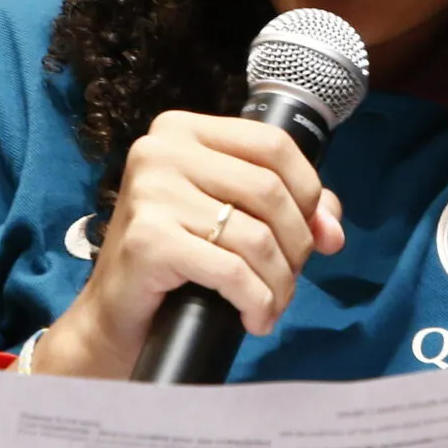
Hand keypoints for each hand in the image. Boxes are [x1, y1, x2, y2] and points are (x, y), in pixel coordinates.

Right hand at [36, 112, 344, 379]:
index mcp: (181, 129)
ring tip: (273, 304)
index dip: (309, 191)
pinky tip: (254, 318)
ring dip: (278, 281)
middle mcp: (161, 150)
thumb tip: (332, 228)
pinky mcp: (149, 239)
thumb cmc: (176, 261)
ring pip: (256, 235)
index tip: (315, 234)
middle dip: (297, 244)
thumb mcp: (232, 218)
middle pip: (270, 190)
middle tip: (289, 278)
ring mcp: (151, 192)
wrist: (115, 315)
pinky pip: (232, 270)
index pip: (273, 143)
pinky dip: (256, 301)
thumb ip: (287, 208)